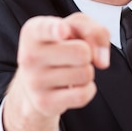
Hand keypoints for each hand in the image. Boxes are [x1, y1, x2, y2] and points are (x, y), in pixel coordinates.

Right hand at [3, 13, 109, 130]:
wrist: (34, 83)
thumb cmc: (58, 49)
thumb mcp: (74, 29)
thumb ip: (93, 30)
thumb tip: (102, 61)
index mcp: (33, 31)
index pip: (45, 28)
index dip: (56, 28)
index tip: (63, 30)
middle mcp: (29, 55)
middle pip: (82, 52)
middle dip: (87, 55)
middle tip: (73, 57)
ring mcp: (35, 81)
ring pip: (85, 73)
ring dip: (86, 72)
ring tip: (69, 71)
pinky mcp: (44, 103)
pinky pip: (83, 95)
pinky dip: (86, 89)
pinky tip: (73, 87)